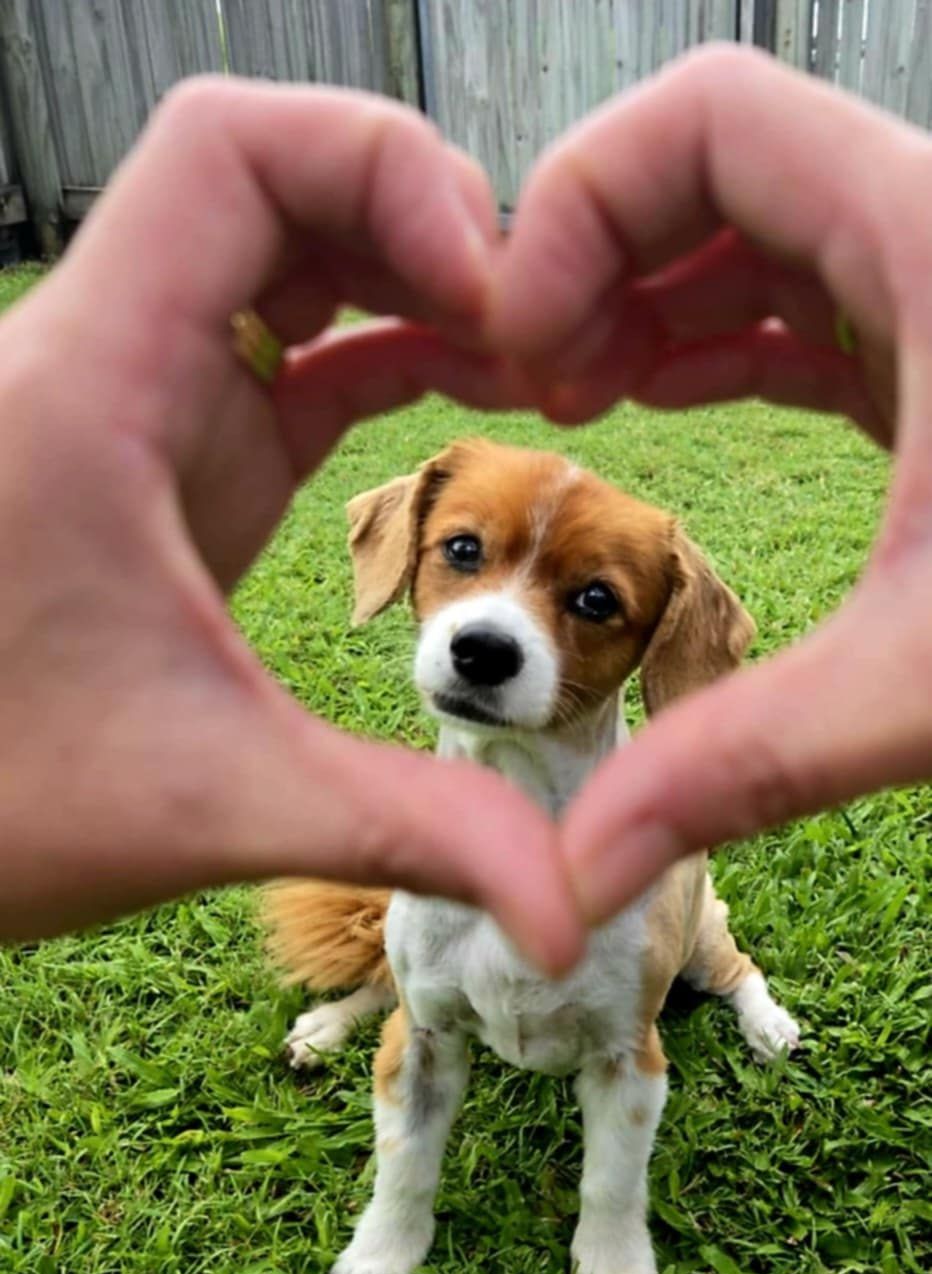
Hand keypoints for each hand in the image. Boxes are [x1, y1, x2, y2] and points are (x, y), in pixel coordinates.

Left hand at [0, 78, 580, 970]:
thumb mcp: (212, 801)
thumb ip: (408, 828)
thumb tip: (570, 904)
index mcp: (92, 390)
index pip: (229, 149)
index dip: (379, 166)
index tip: (482, 290)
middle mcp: (103, 361)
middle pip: (275, 183)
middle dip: (420, 225)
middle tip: (532, 331)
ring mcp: (135, 403)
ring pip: (283, 255)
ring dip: (408, 283)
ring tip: (523, 358)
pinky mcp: (164, 456)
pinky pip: (285, 350)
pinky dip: (383, 348)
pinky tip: (467, 393)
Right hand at [489, 44, 931, 921]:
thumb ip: (741, 764)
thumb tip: (570, 884)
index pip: (708, 119)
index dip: (574, 206)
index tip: (522, 345)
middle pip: (714, 166)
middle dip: (591, 260)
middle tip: (535, 389)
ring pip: (755, 227)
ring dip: (643, 298)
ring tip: (576, 400)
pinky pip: (803, 292)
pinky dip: (715, 332)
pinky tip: (664, 398)